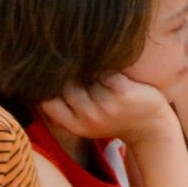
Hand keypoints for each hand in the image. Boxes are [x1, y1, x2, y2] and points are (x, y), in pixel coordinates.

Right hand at [38, 72, 179, 150]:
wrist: (152, 128)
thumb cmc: (115, 119)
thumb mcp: (85, 122)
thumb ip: (64, 109)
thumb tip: (35, 85)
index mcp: (76, 125)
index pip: (46, 101)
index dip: (44, 84)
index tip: (47, 71)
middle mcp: (89, 118)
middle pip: (66, 85)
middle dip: (68, 71)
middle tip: (71, 58)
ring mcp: (107, 106)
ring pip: (85, 75)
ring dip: (89, 65)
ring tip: (90, 57)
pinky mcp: (124, 93)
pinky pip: (107, 71)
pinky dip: (108, 64)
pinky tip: (111, 61)